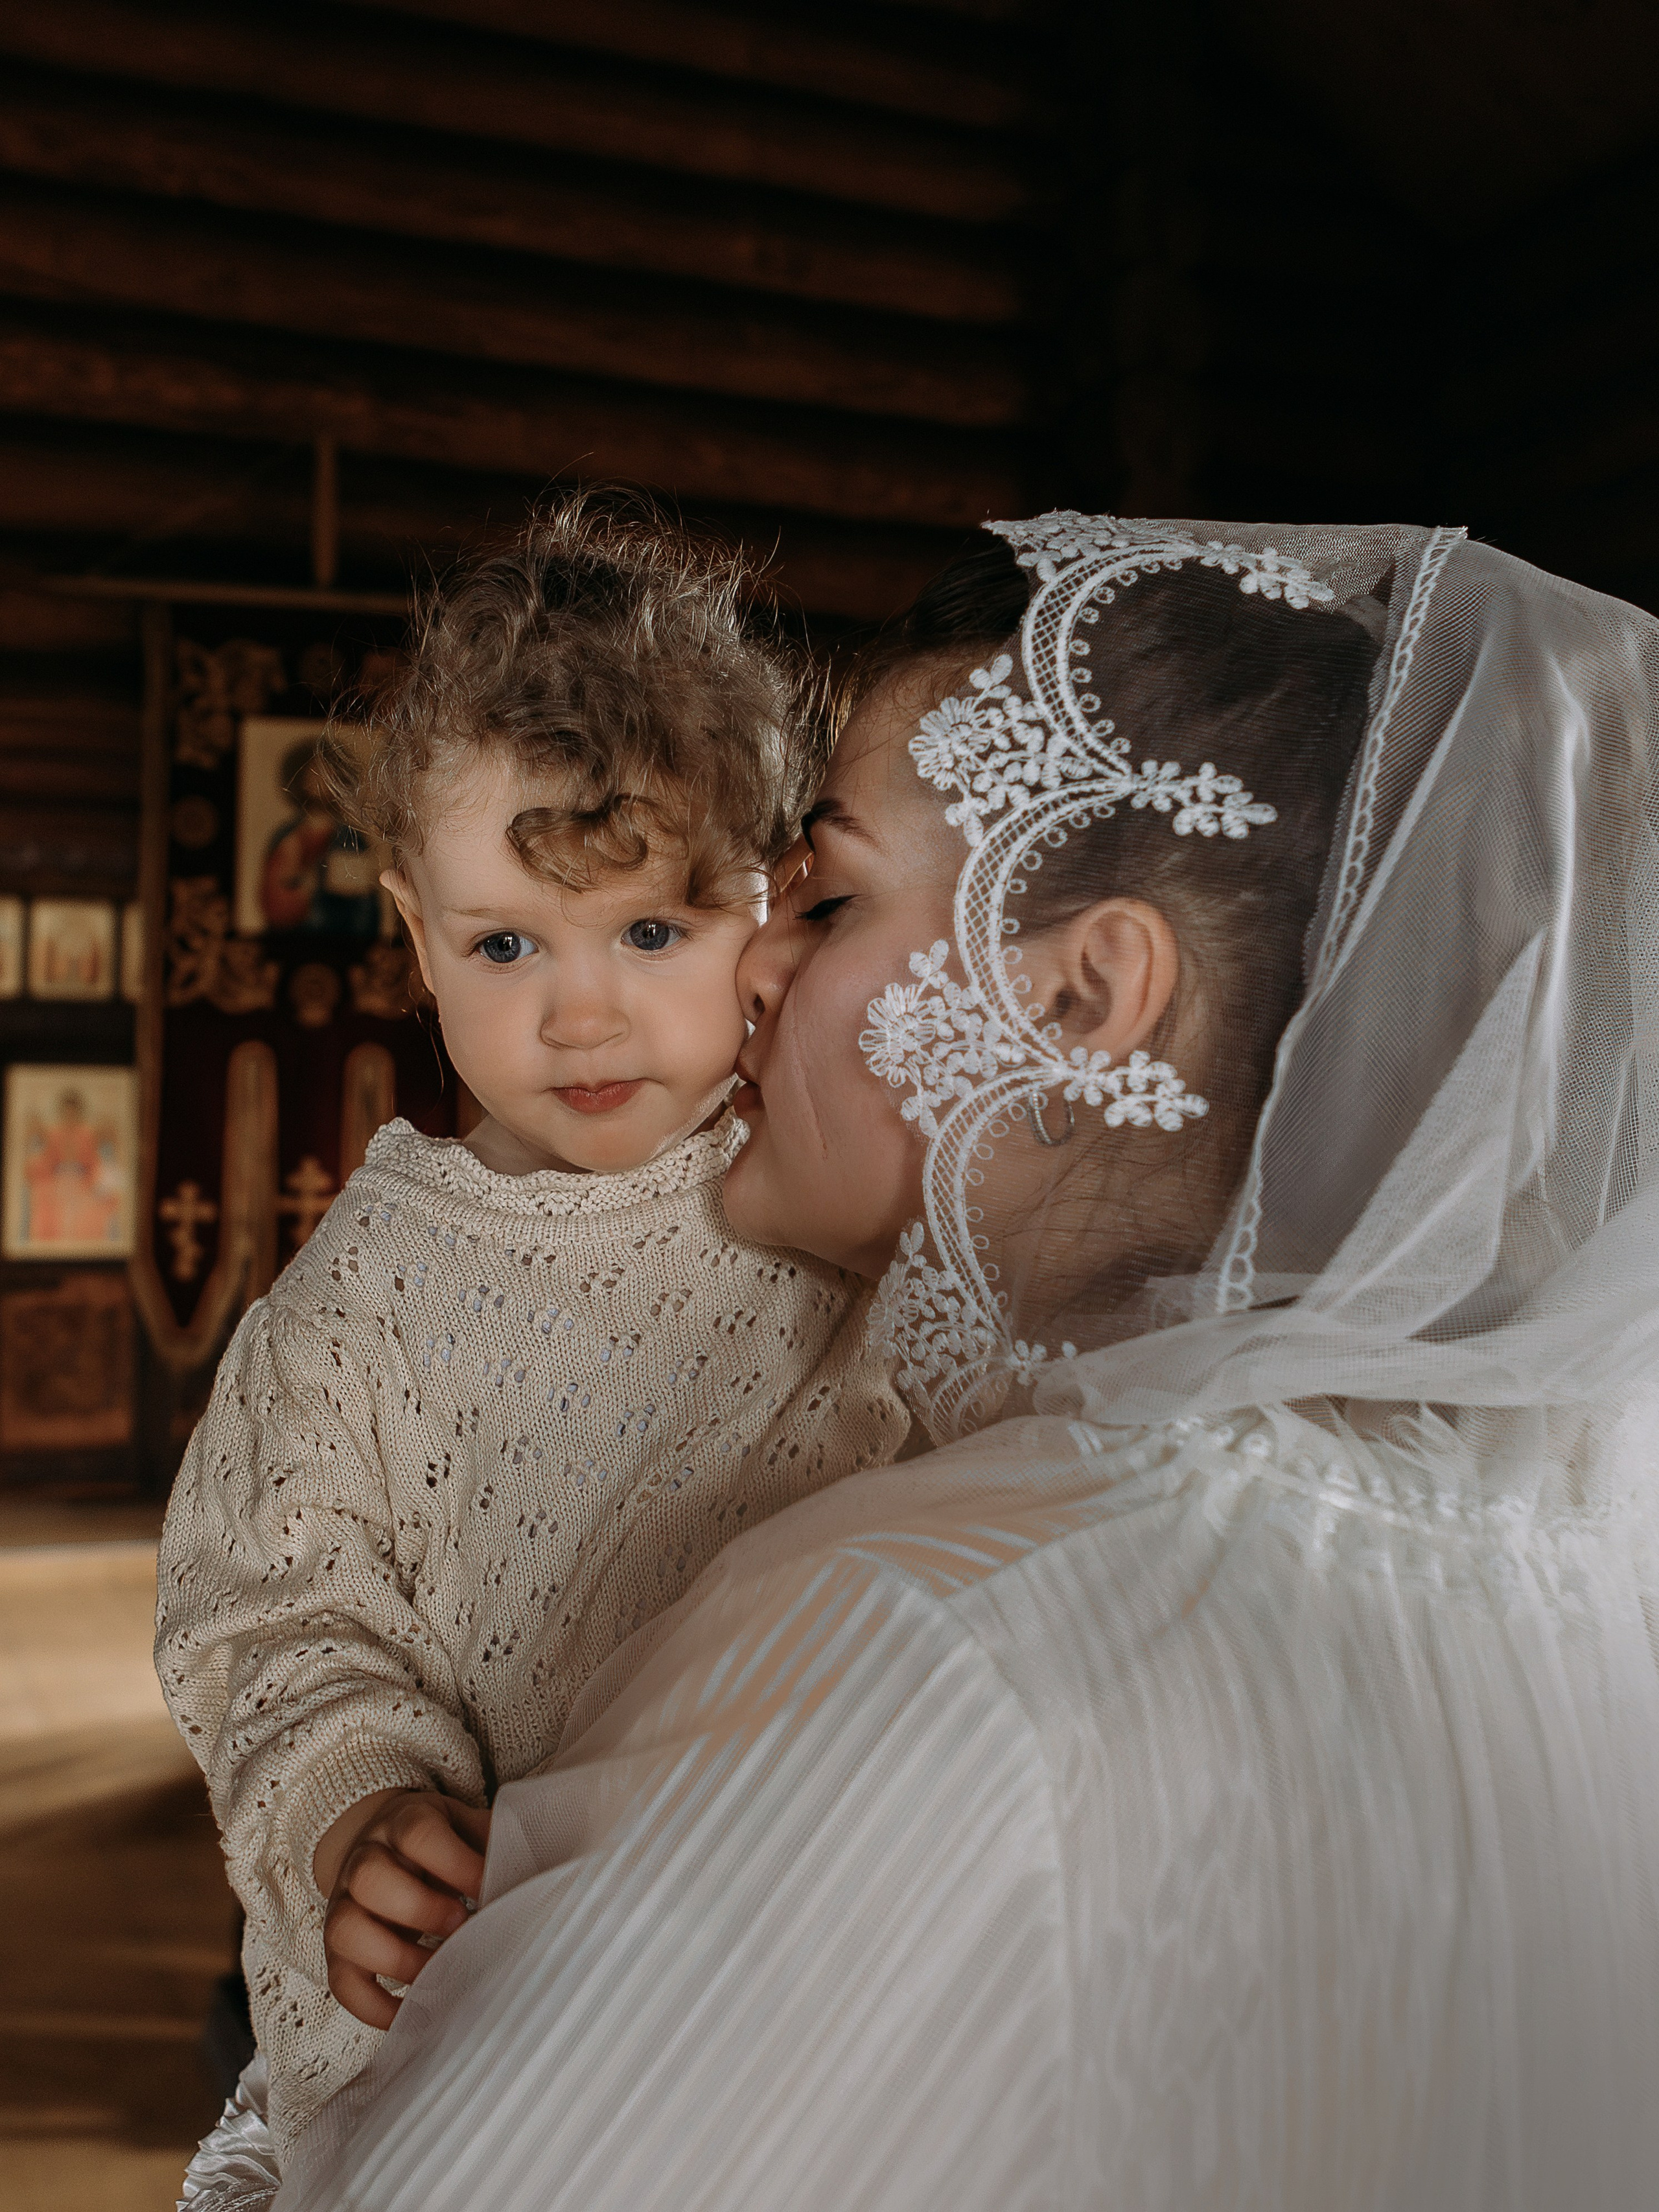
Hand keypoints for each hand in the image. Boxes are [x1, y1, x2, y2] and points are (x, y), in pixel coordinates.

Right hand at [317, 1788, 490, 2028]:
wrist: (385, 1846)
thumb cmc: (441, 1845)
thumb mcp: (466, 1828)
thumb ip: (495, 1843)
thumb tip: (540, 1870)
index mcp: (403, 1822)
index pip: (419, 1834)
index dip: (457, 1864)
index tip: (490, 1891)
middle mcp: (364, 1860)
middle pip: (371, 1877)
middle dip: (420, 1909)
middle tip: (461, 1928)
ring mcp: (342, 1906)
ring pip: (346, 1930)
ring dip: (397, 1959)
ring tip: (441, 1973)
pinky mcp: (336, 1951)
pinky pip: (340, 1982)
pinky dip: (374, 2007)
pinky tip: (414, 2013)